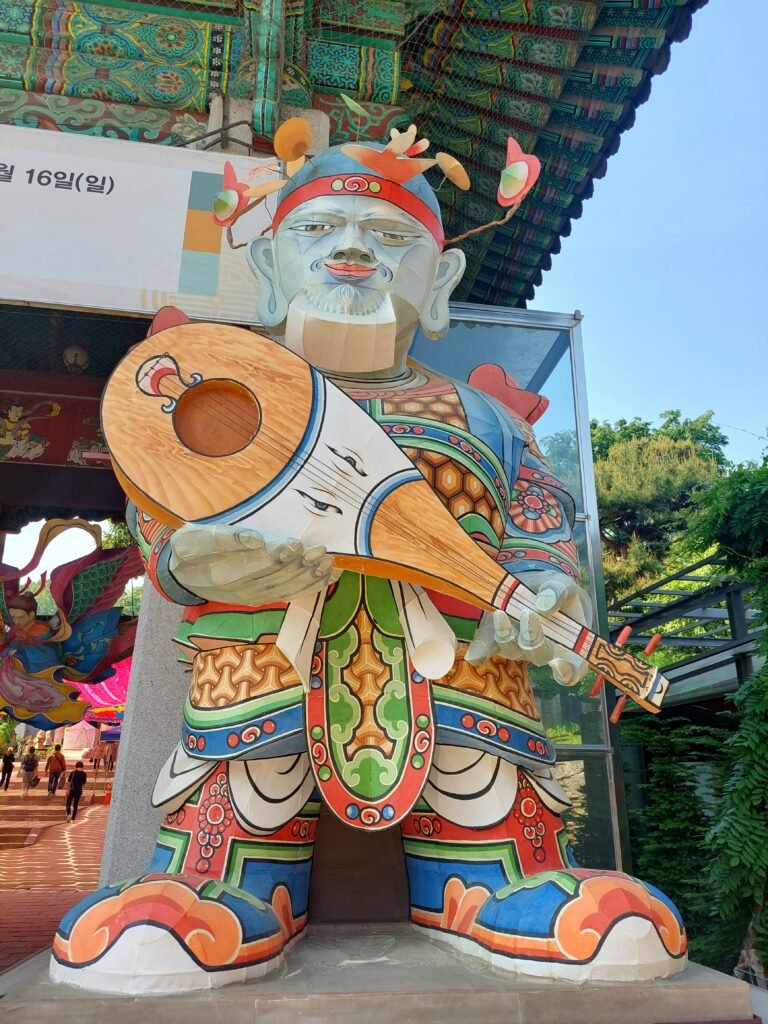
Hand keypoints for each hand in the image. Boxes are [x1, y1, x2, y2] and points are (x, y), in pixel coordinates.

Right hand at [169, 523, 336, 605]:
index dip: (280, 555)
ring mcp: (252, 595)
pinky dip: (310, 587)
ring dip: (309, 576)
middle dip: (302, 565)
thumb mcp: (194, 539)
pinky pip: (288, 594)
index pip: (258, 564)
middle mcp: (241, 587)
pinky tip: (327, 577)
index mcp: (224, 571)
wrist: (179, 575)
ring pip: (286, 587)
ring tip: (328, 563)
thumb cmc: (188, 550)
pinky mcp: (259, 597)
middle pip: (277, 576)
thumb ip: (224, 538)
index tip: (297, 544)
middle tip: (321, 551)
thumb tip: (255, 539)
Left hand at [466, 572, 591, 686]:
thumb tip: (545, 607)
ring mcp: (517, 648)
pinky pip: (487, 648)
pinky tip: (474, 655)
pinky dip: (481, 651)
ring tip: (501, 613)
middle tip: (529, 614)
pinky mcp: (495, 639)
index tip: (560, 664)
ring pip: (512, 650)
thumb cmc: (554, 591)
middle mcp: (541, 652)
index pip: (573, 668)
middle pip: (538, 656)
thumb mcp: (562, 584)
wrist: (531, 585)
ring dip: (505, 635)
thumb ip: (559, 592)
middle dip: (533, 638)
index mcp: (568, 645)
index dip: (568, 672)